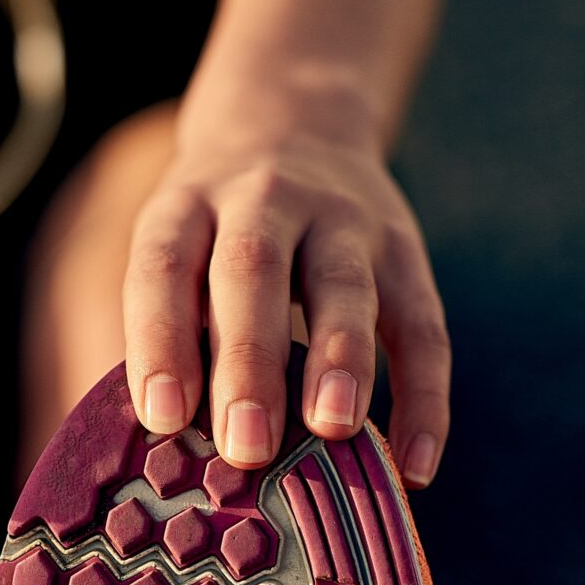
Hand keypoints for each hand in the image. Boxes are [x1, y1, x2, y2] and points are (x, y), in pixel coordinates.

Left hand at [121, 113, 449, 486]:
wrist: (293, 119)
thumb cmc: (215, 227)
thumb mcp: (176, 241)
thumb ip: (174, 328)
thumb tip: (171, 454)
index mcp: (189, 204)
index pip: (164, 266)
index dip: (160, 339)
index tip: (164, 416)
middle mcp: (264, 199)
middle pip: (254, 271)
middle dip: (250, 361)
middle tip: (245, 445)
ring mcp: (342, 219)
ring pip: (344, 286)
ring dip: (340, 360)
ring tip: (333, 428)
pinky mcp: (404, 249)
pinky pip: (423, 326)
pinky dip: (424, 398)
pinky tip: (416, 464)